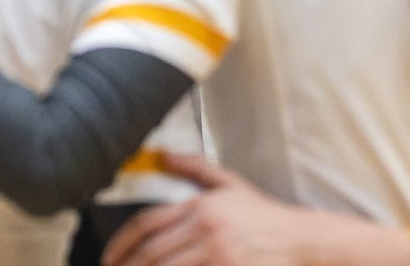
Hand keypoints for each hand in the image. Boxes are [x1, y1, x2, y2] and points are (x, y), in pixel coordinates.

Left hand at [102, 153, 312, 265]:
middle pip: (153, 253)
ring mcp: (219, 255)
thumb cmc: (261, 214)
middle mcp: (207, 231)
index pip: (148, 224)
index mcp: (200, 206)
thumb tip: (161, 154)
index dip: (122, 243)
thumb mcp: (229, 184)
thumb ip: (193, 167)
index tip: (109, 257)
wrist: (300, 239)